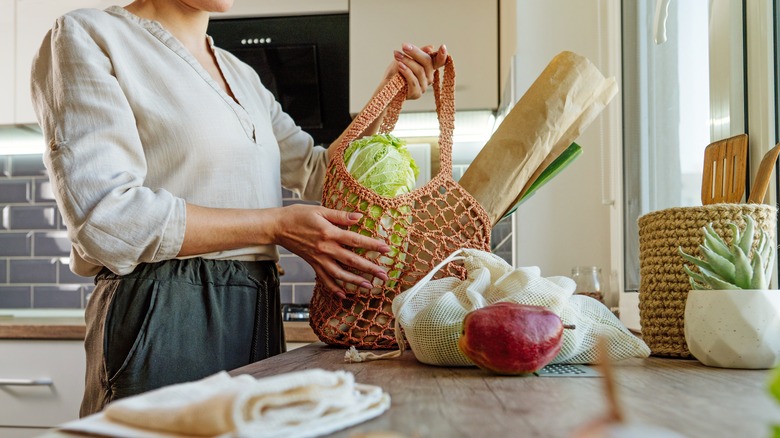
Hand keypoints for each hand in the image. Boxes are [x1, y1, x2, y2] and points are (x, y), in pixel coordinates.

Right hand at [272, 204, 390, 298]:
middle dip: (369, 269)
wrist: (278, 226)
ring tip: (369, 287)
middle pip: (351, 261)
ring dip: (355, 282)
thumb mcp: (320, 210)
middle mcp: (325, 249)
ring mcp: (318, 259)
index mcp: (329, 233)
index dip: (372, 245)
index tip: (387, 249)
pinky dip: (334, 288)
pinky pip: (324, 279)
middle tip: (384, 275)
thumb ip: (340, 215)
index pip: (356, 240)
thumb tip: (359, 217)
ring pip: (339, 274)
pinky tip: (343, 295)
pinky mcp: (312, 264)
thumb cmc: (299, 215)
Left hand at [382, 43, 447, 99]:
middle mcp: (428, 78)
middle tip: (404, 46)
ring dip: (407, 61)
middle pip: (427, 62)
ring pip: (419, 70)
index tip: (443, 47)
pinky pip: (413, 81)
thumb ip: (417, 53)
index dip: (442, 55)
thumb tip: (430, 47)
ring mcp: (423, 86)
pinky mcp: (416, 93)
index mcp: (428, 68)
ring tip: (397, 55)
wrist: (384, 87)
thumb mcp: (405, 58)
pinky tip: (400, 66)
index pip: (439, 62)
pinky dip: (406, 72)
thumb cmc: (395, 72)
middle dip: (415, 52)